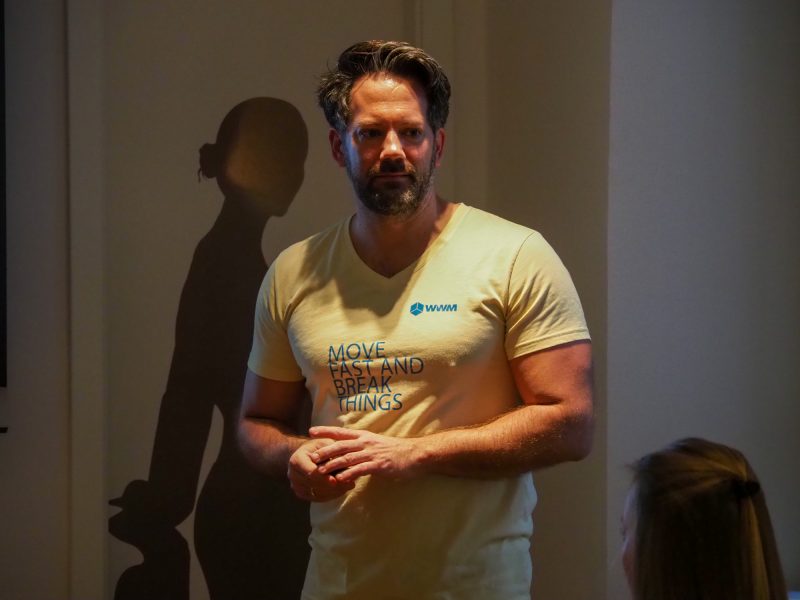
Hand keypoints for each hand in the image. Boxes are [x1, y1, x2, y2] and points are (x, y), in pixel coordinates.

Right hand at [288, 438, 354, 501]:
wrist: (307, 454)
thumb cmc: (319, 446)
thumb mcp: (326, 443)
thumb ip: (333, 451)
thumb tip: (344, 460)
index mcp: (296, 460)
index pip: (310, 472)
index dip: (323, 478)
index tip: (336, 480)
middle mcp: (293, 474)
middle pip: (314, 485)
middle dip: (333, 486)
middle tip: (350, 484)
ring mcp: (296, 486)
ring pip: (316, 494)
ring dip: (334, 492)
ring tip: (350, 486)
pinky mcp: (302, 493)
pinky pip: (317, 498)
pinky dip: (331, 495)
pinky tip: (343, 490)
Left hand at [308, 426, 426, 483]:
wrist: (415, 454)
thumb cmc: (395, 451)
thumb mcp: (376, 444)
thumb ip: (362, 447)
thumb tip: (348, 452)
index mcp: (364, 436)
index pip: (341, 432)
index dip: (326, 431)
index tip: (311, 431)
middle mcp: (366, 442)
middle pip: (340, 445)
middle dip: (324, 451)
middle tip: (311, 457)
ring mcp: (372, 453)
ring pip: (347, 458)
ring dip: (332, 465)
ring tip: (320, 471)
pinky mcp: (378, 465)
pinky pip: (360, 469)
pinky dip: (348, 475)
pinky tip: (340, 480)